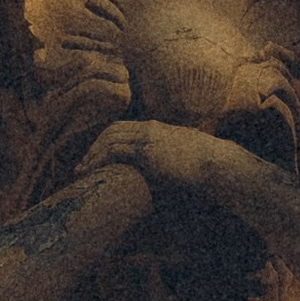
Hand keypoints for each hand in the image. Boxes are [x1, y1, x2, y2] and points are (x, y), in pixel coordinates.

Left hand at [82, 117, 247, 198]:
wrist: (218, 164)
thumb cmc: (208, 164)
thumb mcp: (186, 155)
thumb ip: (172, 157)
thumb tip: (169, 172)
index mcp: (159, 128)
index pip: (124, 128)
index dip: (107, 140)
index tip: (97, 153)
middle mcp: (150, 128)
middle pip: (112, 130)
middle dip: (95, 145)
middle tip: (83, 162)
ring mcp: (147, 138)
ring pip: (108, 139)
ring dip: (92, 154)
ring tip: (81, 169)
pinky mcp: (146, 151)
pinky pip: (114, 150)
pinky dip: (98, 159)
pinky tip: (90, 170)